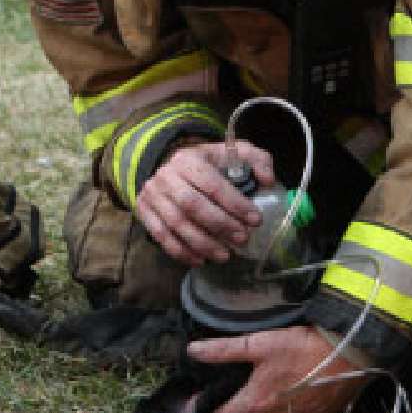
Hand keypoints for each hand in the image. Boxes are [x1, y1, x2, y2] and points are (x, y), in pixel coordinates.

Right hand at [136, 141, 274, 265]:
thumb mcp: (234, 152)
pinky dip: (181, 251)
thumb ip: (257, 160)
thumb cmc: (208, 163)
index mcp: (189, 159)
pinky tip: (200, 260)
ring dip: (202, 244)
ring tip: (225, 255)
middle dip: (220, 226)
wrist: (171, 166)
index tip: (255, 220)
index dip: (235, 204)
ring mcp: (152, 195)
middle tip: (242, 239)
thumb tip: (268, 180)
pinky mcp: (144, 211)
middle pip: (192, 206)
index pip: (212, 184)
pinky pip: (161, 236)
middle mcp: (166, 176)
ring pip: (176, 224)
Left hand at [187, 325, 368, 412]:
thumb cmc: (303, 348)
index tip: (201, 400)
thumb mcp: (260, 344)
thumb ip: (224, 350)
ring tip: (265, 389)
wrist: (348, 355)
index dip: (207, 409)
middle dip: (236, 410)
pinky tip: (289, 395)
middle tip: (236, 389)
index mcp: (255, 404)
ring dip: (261, 412)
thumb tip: (193, 351)